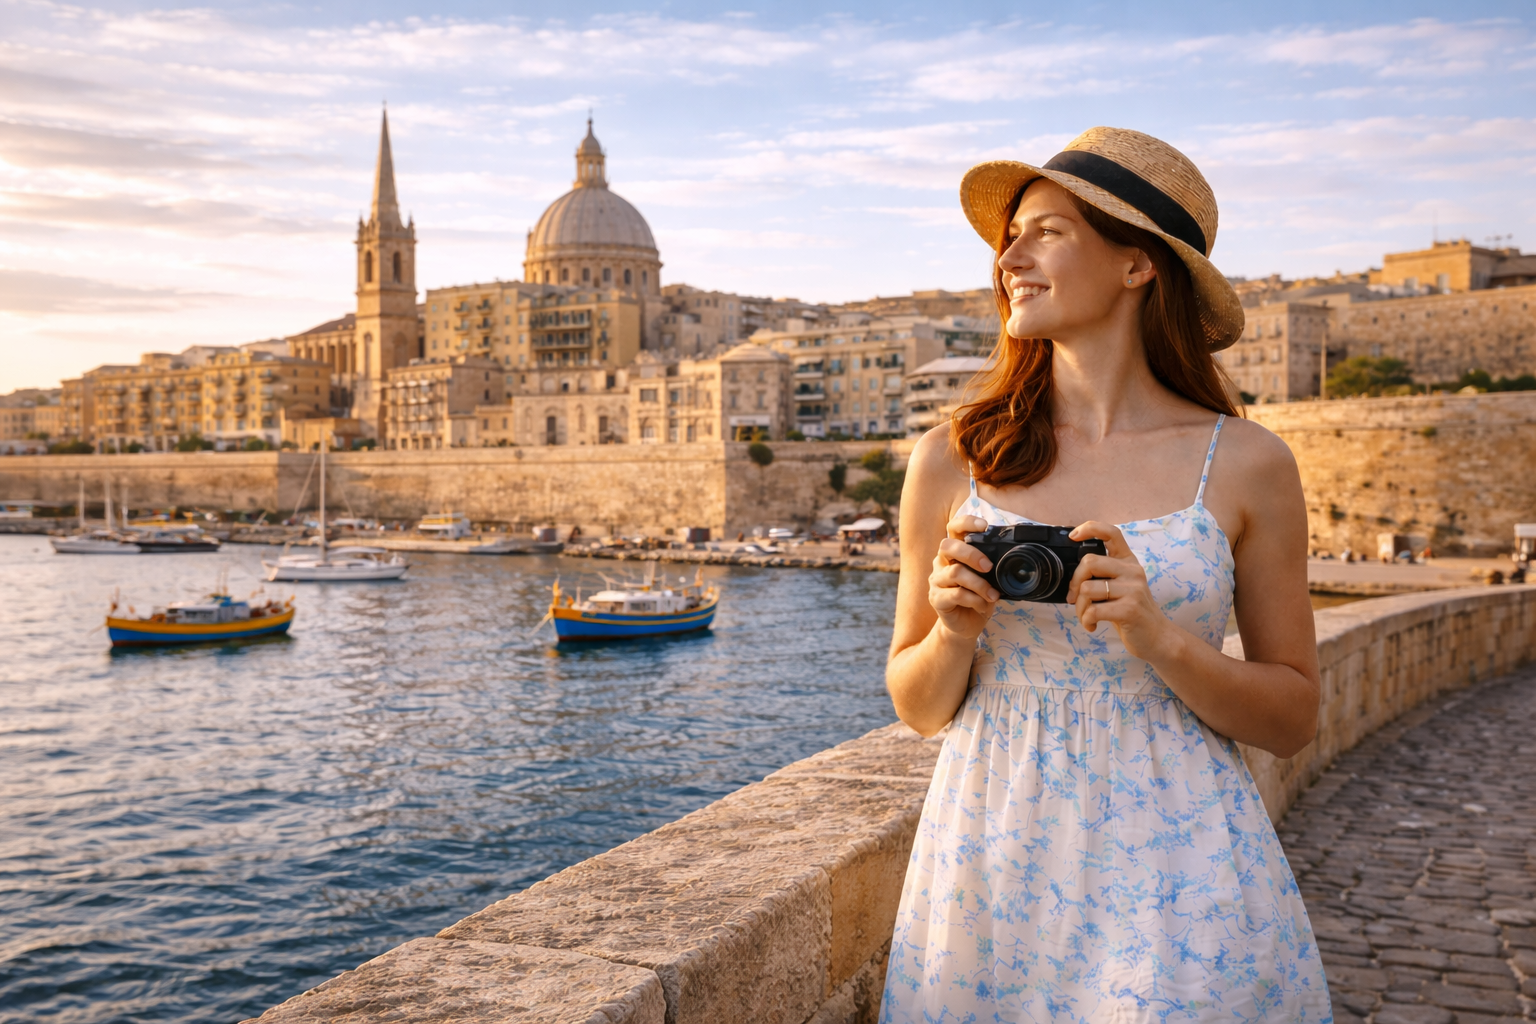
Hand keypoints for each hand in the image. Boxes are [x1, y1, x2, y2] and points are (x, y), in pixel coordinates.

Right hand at [928, 513, 999, 640]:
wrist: (967, 625)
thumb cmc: (977, 597)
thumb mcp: (988, 578)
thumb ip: (991, 565)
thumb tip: (1012, 557)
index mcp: (954, 552)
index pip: (953, 528)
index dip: (966, 522)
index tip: (984, 526)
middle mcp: (941, 562)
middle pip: (947, 546)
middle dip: (971, 554)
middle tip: (988, 567)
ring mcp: (937, 580)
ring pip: (955, 573)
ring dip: (979, 584)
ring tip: (992, 595)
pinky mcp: (936, 599)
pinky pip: (956, 594)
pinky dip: (975, 600)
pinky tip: (983, 606)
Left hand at [1065, 521, 1178, 661]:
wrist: (1157, 637)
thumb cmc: (1132, 611)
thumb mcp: (1122, 585)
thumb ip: (1104, 574)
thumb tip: (1073, 575)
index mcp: (1128, 562)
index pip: (1111, 533)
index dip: (1090, 528)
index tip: (1073, 536)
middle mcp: (1132, 571)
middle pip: (1089, 562)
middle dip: (1074, 583)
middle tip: (1074, 599)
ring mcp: (1133, 590)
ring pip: (1087, 589)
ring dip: (1079, 607)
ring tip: (1087, 616)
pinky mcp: (1129, 609)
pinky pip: (1093, 610)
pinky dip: (1086, 620)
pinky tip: (1092, 625)